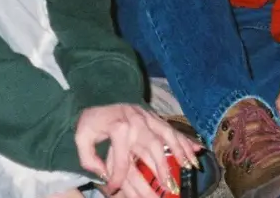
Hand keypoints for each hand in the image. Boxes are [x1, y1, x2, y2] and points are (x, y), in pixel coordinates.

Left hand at [74, 104, 201, 196]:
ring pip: (168, 136)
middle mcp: (137, 123)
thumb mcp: (82, 136)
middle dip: (163, 168)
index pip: (122, 161)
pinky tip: (197, 149)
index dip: (117, 179)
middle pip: (153, 148)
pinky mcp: (154, 117)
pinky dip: (186, 139)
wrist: (100, 91)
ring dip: (181, 152)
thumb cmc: (92, 117)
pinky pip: (173, 129)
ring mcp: (148, 118)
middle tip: (171, 186)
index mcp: (119, 129)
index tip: (113, 189)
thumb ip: (88, 157)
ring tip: (190, 167)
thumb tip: (102, 175)